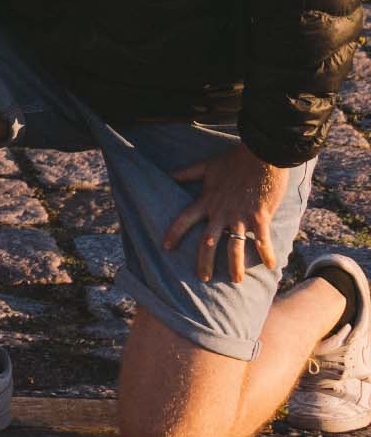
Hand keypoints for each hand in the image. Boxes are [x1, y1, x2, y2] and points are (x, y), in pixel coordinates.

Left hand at [165, 144, 287, 283]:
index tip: (166, 247)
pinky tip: (270, 266)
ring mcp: (240, 217)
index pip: (184, 220)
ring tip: (235, 281)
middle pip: (208, 242)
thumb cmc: (234, 160)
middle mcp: (220, 213)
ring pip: (234, 246)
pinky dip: (267, 254)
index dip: (174, 233)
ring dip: (235, 265)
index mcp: (207, 201)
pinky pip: (262, 240)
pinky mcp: (260, 217)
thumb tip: (168, 174)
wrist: (262, 155)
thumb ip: (187, 173)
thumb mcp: (207, 166)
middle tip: (203, 278)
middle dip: (204, 262)